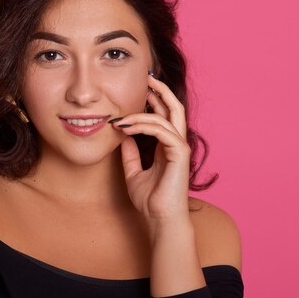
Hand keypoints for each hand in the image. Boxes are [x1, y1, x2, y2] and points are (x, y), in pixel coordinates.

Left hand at [111, 74, 190, 222]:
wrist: (158, 220)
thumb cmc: (150, 201)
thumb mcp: (132, 172)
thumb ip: (130, 153)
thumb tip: (122, 135)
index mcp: (168, 146)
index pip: (164, 115)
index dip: (153, 100)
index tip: (138, 90)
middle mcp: (176, 143)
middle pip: (173, 108)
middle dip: (160, 90)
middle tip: (145, 78)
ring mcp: (180, 148)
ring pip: (164, 117)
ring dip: (139, 113)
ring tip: (119, 118)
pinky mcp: (180, 154)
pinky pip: (162, 131)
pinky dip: (143, 126)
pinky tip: (125, 128)